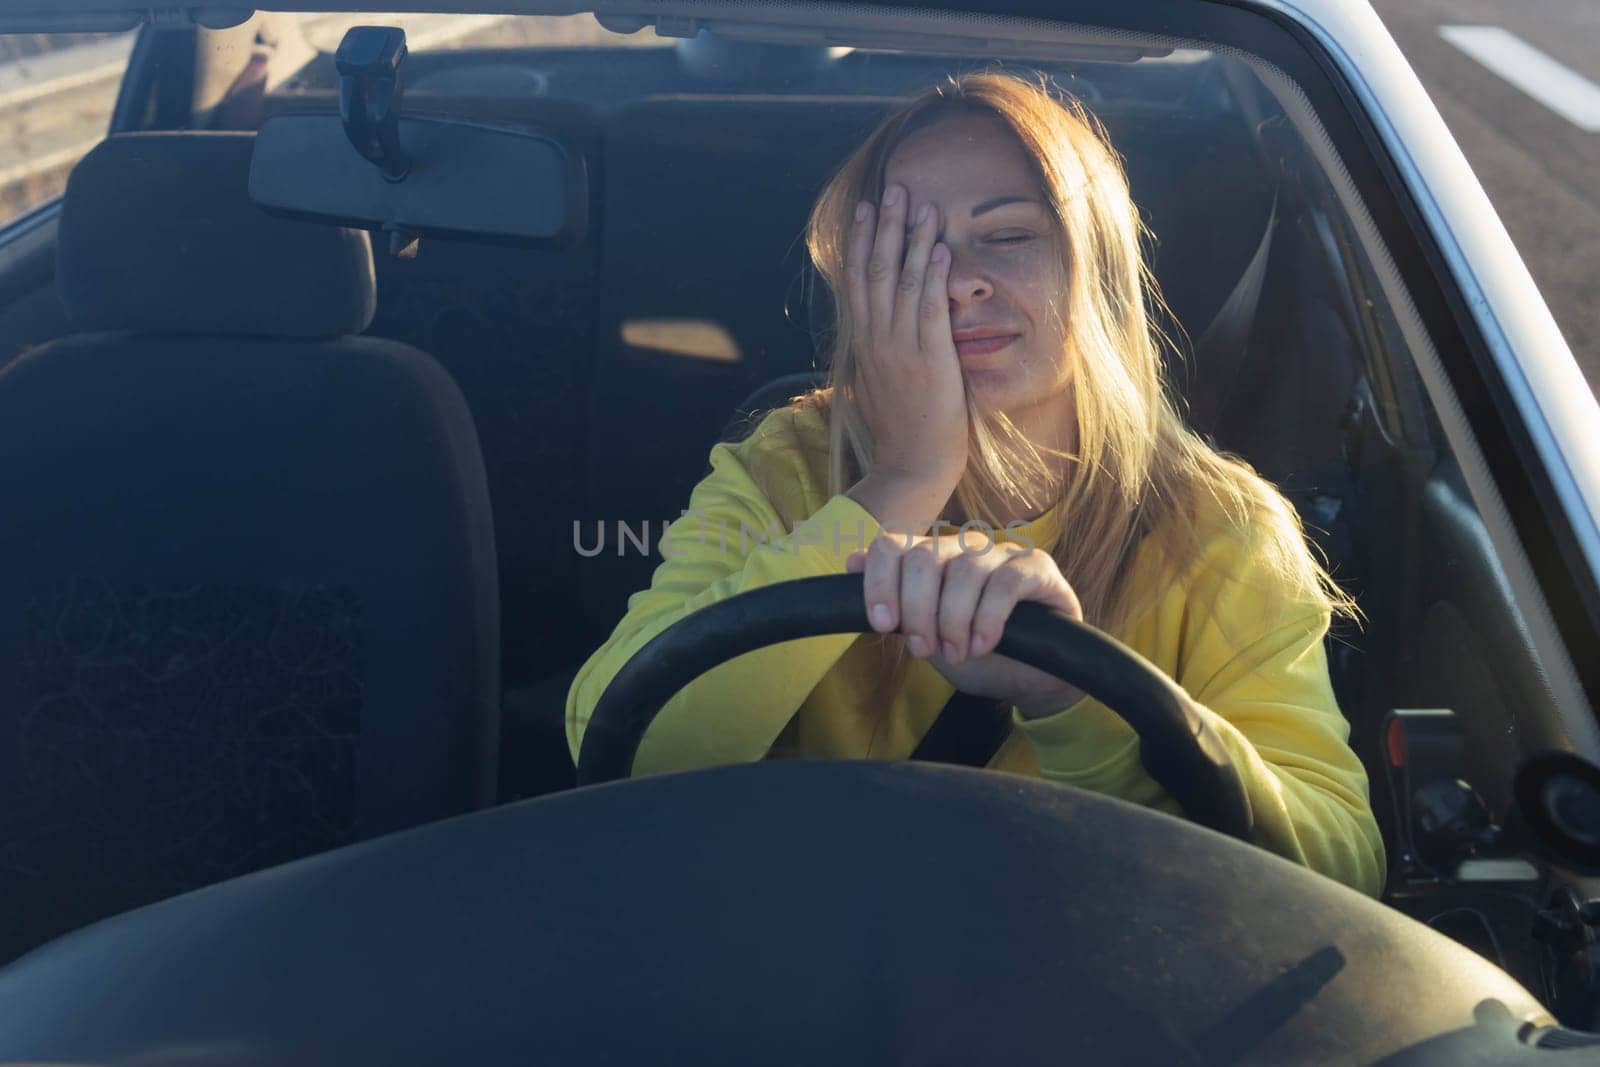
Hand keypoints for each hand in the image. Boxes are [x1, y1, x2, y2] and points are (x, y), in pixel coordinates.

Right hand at [846, 185, 968, 494]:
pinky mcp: (929, 360)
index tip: (867, 210)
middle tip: (893, 189)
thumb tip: (877, 333)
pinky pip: (930, 309)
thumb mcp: (880, 385)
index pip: (859, 282)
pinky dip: (933, 275)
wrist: (911, 467)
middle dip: (885, 227)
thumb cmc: (902, 432)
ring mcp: (901, 349)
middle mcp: (878, 340)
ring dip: (913, 239)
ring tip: (921, 204)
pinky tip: (940, 248)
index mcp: (865, 344)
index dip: (863, 243)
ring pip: (903, 282)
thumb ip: (879, 354)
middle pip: (877, 271)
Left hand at [846, 529, 1087, 715]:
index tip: (883, 625)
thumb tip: (851, 560)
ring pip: (964, 570)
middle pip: (923, 558)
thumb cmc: (972, 651)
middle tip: (923, 650)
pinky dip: (988, 618)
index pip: (892, 545)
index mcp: (931, 556)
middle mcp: (963, 547)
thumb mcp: (924, 633)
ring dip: (953, 620)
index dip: (880, 582)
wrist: (1029, 677)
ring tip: (957, 654)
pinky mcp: (1037, 568)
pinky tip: (982, 644)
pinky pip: (1006, 582)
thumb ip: (892, 601)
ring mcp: (1001, 553)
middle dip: (917, 610)